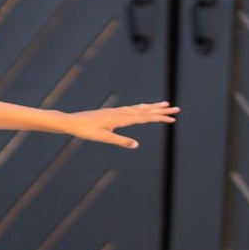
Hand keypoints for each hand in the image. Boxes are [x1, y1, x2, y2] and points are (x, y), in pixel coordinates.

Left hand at [64, 102, 178, 148]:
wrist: (72, 122)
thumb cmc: (86, 131)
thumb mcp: (103, 138)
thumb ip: (120, 141)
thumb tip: (136, 145)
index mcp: (120, 119)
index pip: (144, 117)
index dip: (159, 118)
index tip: (172, 118)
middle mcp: (120, 113)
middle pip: (145, 111)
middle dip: (161, 110)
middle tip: (176, 109)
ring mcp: (116, 111)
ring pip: (139, 108)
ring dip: (153, 107)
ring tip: (165, 104)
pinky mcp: (112, 112)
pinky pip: (131, 109)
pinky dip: (141, 107)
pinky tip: (143, 107)